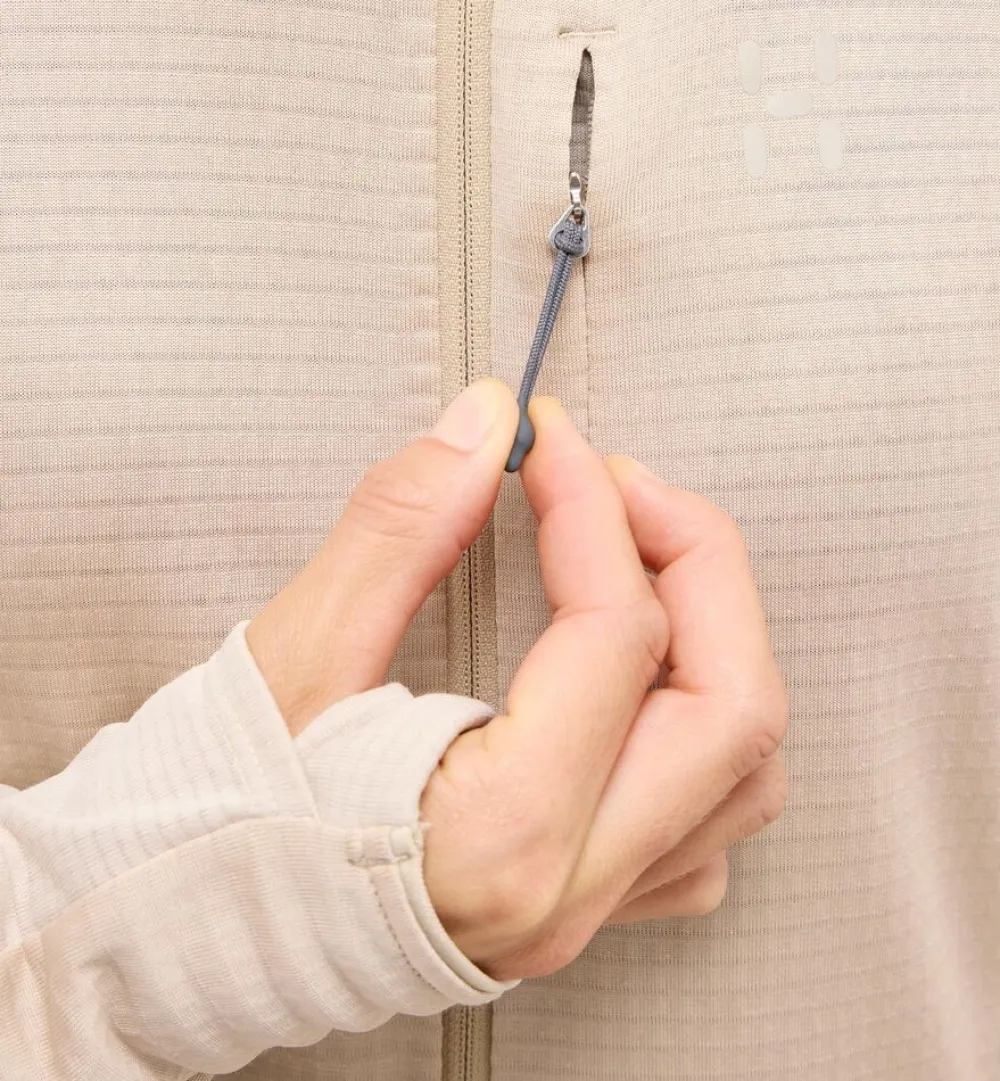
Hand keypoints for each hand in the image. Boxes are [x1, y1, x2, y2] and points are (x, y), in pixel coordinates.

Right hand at [247, 380, 786, 981]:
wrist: (191, 934)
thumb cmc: (216, 820)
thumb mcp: (295, 660)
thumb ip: (399, 532)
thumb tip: (481, 429)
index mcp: (499, 833)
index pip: (615, 632)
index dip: (592, 505)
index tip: (548, 441)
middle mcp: (569, 888)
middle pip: (734, 707)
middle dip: (699, 563)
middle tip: (622, 489)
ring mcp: (586, 911)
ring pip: (743, 777)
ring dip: (718, 644)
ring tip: (640, 565)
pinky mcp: (579, 912)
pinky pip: (704, 829)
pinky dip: (699, 731)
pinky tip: (636, 678)